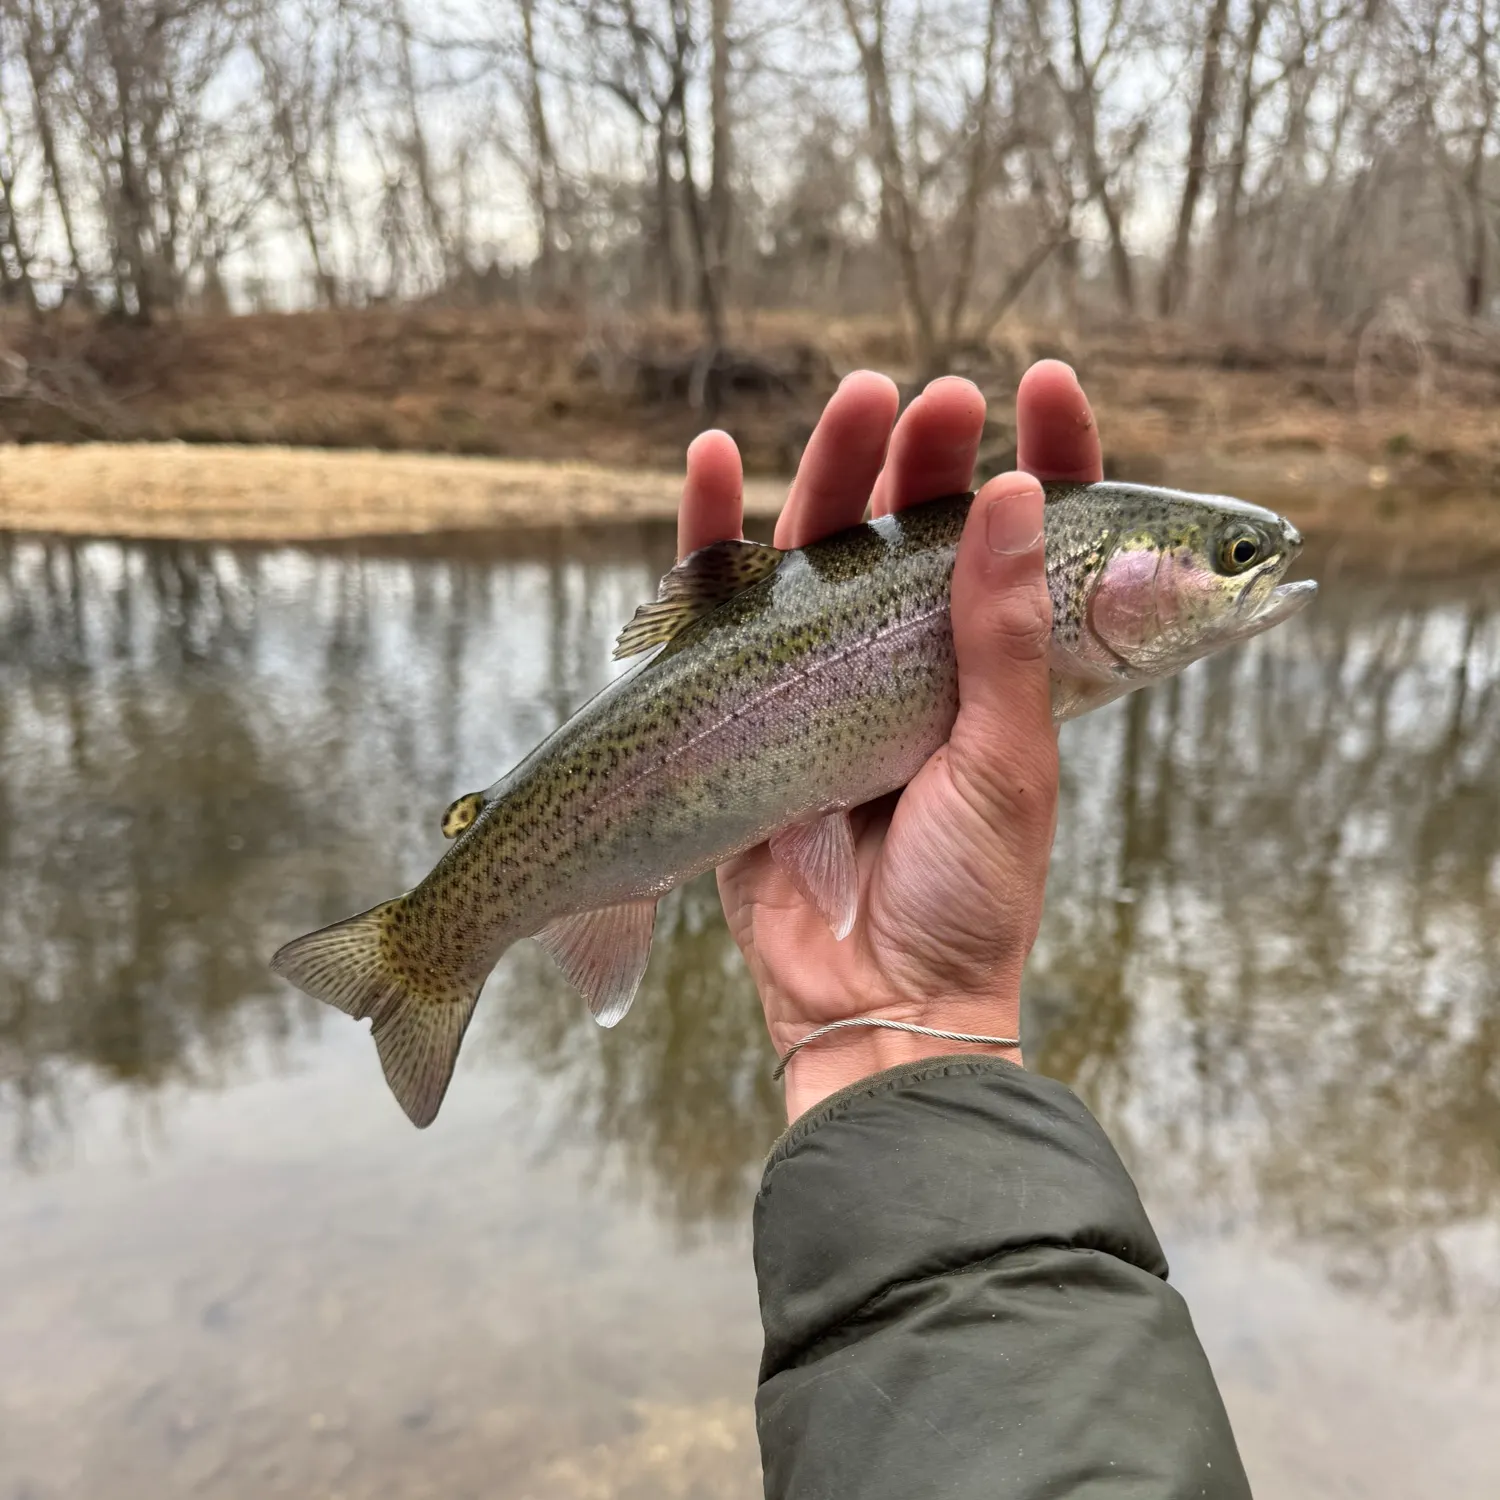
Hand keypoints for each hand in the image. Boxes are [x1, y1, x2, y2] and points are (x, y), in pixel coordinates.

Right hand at [678, 362, 1103, 1120]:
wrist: (873, 1001)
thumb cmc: (965, 895)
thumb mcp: (1008, 762)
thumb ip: (1007, 636)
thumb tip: (1015, 496)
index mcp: (1002, 672)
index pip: (1029, 541)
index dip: (1044, 459)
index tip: (1042, 385)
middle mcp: (916, 661)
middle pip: (919, 529)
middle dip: (930, 456)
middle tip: (940, 398)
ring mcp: (828, 678)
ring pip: (827, 549)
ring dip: (837, 470)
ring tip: (861, 398)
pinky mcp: (748, 704)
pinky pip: (723, 609)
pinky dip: (713, 536)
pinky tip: (717, 461)